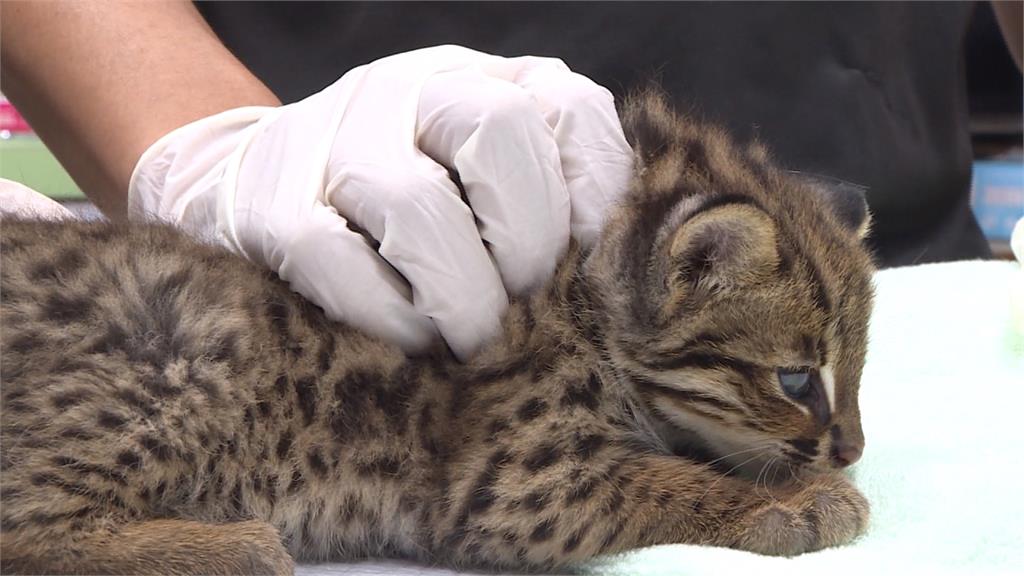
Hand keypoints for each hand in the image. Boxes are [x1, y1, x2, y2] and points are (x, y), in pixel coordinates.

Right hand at [129, 45, 631, 359]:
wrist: (260, 190)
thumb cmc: (409, 213)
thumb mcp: (489, 195)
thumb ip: (553, 215)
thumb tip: (615, 289)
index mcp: (489, 85)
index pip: (573, 111)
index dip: (598, 198)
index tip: (588, 272)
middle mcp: (414, 88)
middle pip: (497, 132)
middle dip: (526, 245)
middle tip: (525, 314)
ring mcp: (335, 132)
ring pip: (415, 202)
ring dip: (459, 295)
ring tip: (469, 341)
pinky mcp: (267, 197)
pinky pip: (335, 258)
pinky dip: (384, 315)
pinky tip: (406, 337)